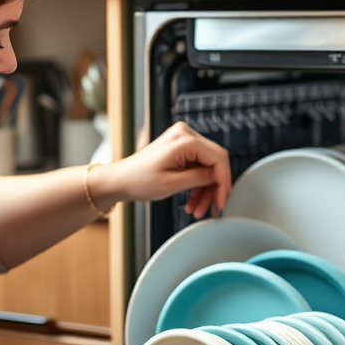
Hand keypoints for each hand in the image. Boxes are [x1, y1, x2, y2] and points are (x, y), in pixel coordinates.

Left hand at [94, 122, 231, 218]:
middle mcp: (185, 134)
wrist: (120, 180)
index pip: (218, 159)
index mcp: (184, 140)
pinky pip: (198, 166)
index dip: (223, 182)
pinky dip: (198, 184)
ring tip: (197, 209)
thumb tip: (219, 178)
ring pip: (208, 167)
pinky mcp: (181, 148)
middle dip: (215, 188)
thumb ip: (199, 178)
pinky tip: (193, 202)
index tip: (221, 202)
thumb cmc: (139, 181)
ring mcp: (183, 140)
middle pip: (215, 162)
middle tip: (213, 208)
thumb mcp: (172, 184)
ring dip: (206, 190)